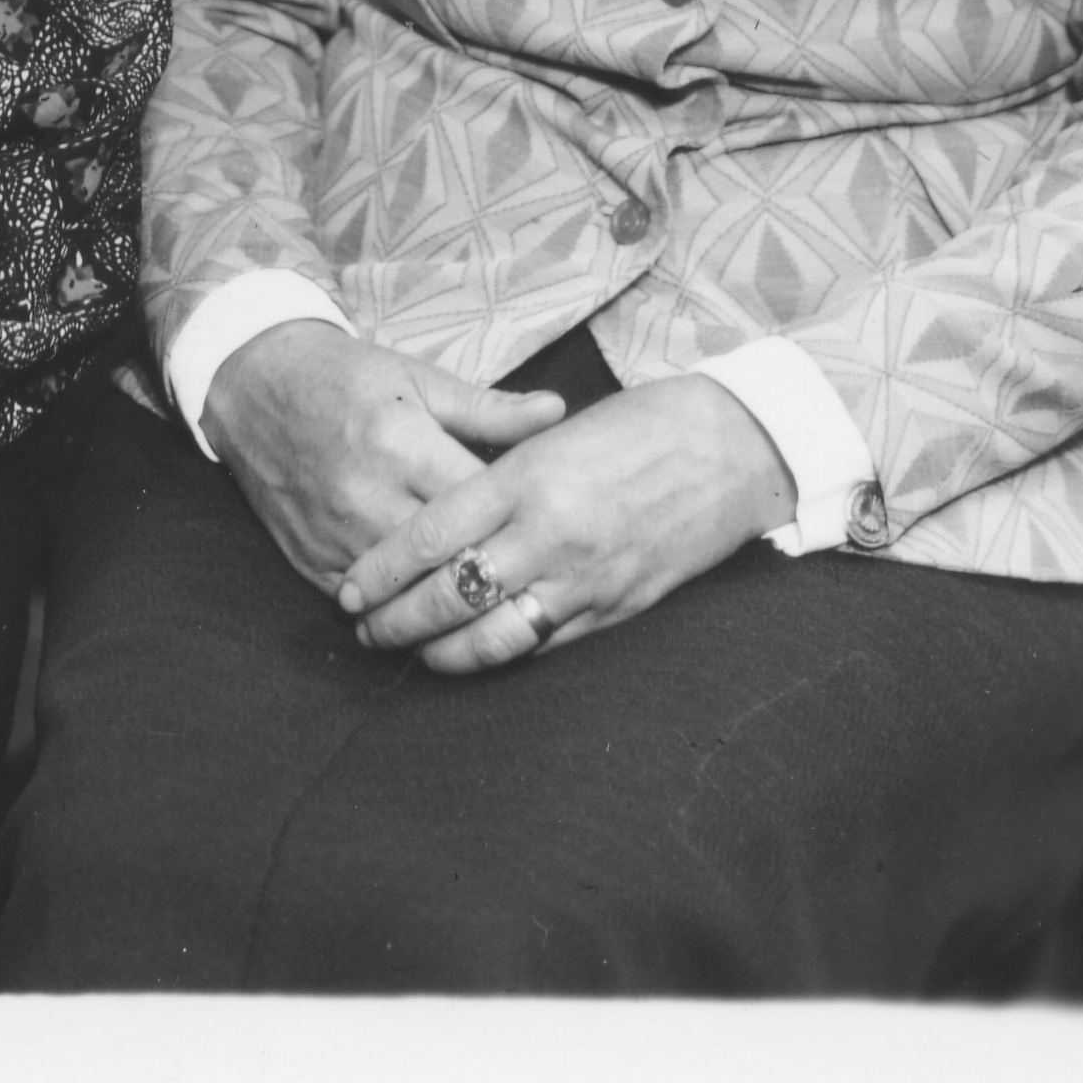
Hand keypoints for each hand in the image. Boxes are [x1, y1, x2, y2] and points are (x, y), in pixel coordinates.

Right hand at [200, 321, 571, 591]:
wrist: (255, 384)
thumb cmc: (346, 376)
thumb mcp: (419, 378)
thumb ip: (489, 409)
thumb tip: (558, 411)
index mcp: (401, 442)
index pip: (476, 505)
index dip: (515, 522)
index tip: (546, 529)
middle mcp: (366, 495)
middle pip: (447, 559)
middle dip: (490, 571)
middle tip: (530, 579)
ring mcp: (335, 535)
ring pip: (408, 594)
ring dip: (447, 601)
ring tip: (491, 605)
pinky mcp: (309, 560)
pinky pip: (367, 603)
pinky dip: (398, 609)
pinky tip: (430, 610)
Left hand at [335, 375, 795, 673]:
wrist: (731, 450)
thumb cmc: (640, 426)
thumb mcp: (554, 435)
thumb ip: (499, 474)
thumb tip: (443, 511)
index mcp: (527, 478)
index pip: (433, 535)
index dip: (384, 571)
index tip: (352, 589)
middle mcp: (550, 534)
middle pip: (451, 593)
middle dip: (398, 620)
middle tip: (366, 628)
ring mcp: (585, 579)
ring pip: (493, 637)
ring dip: (442, 652)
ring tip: (411, 653)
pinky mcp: (617, 610)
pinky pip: (544, 646)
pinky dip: (500, 656)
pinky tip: (473, 656)